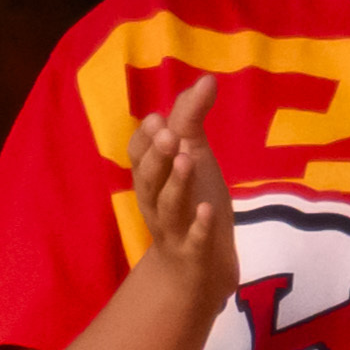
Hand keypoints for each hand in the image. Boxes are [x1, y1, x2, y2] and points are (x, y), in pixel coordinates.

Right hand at [128, 78, 240, 327]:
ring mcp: (175, 232)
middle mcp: (157, 204)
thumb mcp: (193, 158)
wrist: (199, 270)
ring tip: (187, 160)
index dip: (145, 141)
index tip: (156, 119)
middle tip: (168, 133)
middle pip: (149, 181)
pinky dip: (200, 227)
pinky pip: (195, 242)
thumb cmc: (192, 204)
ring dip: (176, 184)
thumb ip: (192, 120)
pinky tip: (209, 210)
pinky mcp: (196, 255)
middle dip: (156, 157)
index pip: (139, 158)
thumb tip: (206, 79)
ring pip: (169, 208)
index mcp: (153, 180)